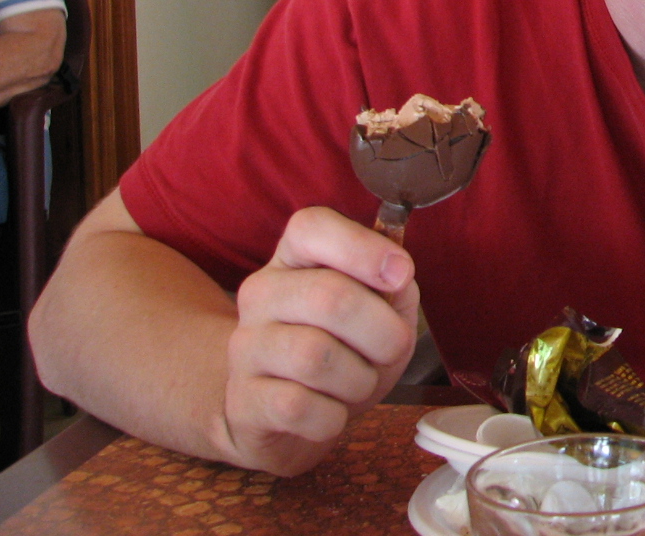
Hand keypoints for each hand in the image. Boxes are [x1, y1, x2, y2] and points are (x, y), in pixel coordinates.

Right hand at [221, 206, 418, 474]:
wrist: (283, 412)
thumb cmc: (344, 347)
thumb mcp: (380, 307)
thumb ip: (393, 284)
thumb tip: (396, 274)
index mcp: (295, 257)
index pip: (312, 227)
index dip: (363, 247)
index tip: (401, 273)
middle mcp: (261, 293)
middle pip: (329, 297)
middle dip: (383, 331)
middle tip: (393, 348)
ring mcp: (246, 346)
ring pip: (315, 357)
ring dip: (359, 378)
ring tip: (358, 382)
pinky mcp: (243, 400)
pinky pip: (299, 407)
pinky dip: (333, 416)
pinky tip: (330, 410)